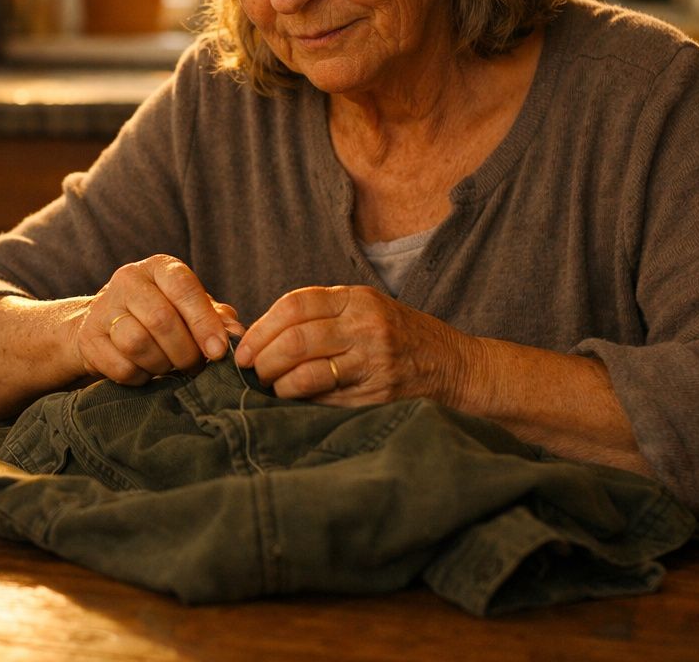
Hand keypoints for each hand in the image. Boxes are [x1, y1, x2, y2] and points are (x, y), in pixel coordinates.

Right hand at [72, 254, 242, 385]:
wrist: (104, 326)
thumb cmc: (159, 315)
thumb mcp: (190, 309)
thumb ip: (216, 318)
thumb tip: (236, 334)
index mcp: (159, 268)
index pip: (183, 287)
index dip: (203, 321)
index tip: (218, 351)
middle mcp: (128, 280)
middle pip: (161, 320)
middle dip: (185, 351)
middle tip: (195, 366)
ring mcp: (103, 308)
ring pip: (137, 343)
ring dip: (161, 365)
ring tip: (169, 367)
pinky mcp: (88, 339)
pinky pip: (120, 367)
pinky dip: (140, 377)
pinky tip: (145, 371)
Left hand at [234, 285, 476, 404]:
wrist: (453, 365)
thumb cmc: (398, 335)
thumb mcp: (366, 308)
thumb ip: (322, 314)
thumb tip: (261, 334)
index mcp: (357, 299)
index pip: (295, 305)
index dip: (262, 327)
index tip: (245, 345)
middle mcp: (366, 327)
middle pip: (296, 339)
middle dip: (262, 357)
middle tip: (249, 369)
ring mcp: (373, 363)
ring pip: (306, 372)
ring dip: (277, 382)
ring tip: (268, 385)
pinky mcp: (376, 395)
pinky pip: (325, 398)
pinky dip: (300, 399)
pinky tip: (291, 399)